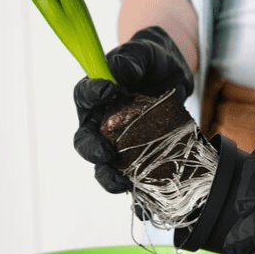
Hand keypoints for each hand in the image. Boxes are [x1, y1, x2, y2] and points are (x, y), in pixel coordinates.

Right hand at [73, 26, 192, 192]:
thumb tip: (121, 69)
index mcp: (94, 92)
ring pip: (104, 165)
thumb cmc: (150, 57)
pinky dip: (138, 192)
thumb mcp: (145, 50)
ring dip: (110, 177)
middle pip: (86, 140)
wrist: (170, 73)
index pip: (84, 95)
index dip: (91, 95)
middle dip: (93, 150)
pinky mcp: (137, 155)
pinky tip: (146, 203)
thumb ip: (133, 56)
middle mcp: (99, 121)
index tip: (108, 91)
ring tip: (123, 183)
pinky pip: (132, 177)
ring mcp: (117, 142)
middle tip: (105, 154)